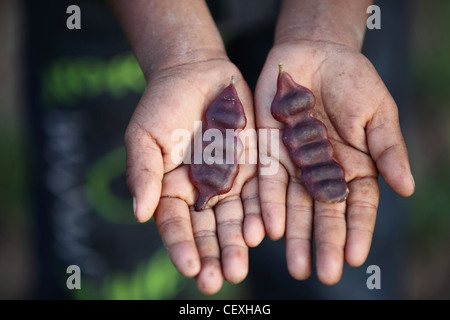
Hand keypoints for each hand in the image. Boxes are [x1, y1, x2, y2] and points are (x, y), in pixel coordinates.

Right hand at [125, 57, 262, 293]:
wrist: (196, 73)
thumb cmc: (163, 103)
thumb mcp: (144, 136)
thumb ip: (143, 173)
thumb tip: (139, 213)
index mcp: (172, 190)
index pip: (176, 225)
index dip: (181, 247)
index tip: (190, 267)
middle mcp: (202, 192)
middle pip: (208, 230)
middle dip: (213, 255)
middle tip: (218, 279)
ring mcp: (229, 181)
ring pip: (235, 220)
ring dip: (237, 244)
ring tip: (239, 266)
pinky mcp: (254, 167)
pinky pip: (259, 195)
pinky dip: (260, 214)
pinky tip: (262, 231)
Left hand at [254, 40, 414, 284]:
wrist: (314, 54)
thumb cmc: (352, 81)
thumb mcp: (377, 113)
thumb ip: (389, 150)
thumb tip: (407, 189)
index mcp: (354, 167)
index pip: (357, 206)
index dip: (357, 231)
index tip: (355, 257)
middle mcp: (322, 172)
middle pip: (324, 213)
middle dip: (323, 244)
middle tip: (321, 274)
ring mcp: (294, 164)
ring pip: (294, 206)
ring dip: (295, 236)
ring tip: (296, 266)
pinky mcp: (268, 152)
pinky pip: (267, 183)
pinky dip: (269, 205)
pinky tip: (271, 229)